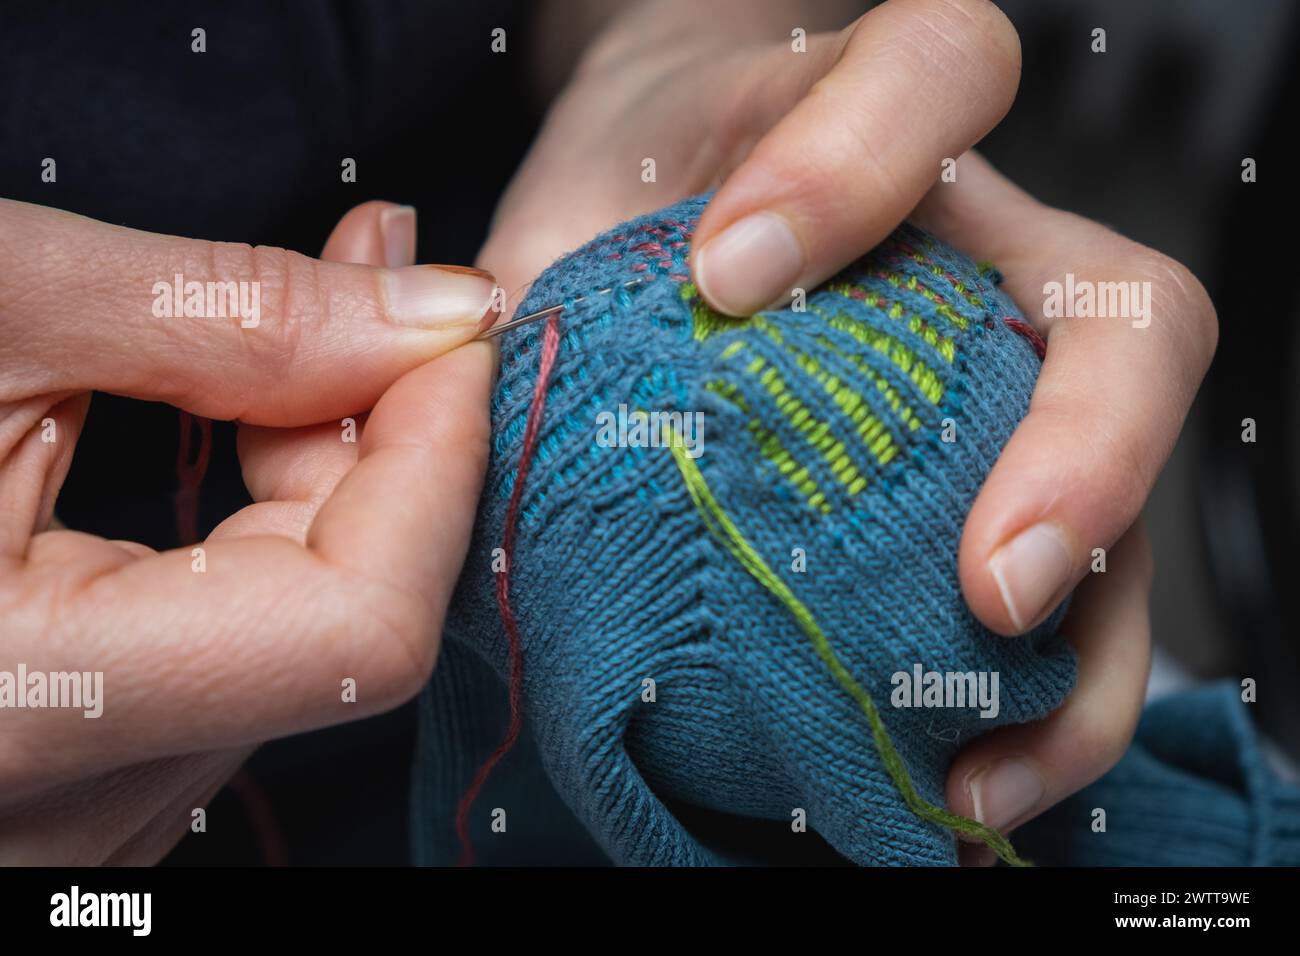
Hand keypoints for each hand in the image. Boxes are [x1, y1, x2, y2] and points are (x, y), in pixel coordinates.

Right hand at [0, 198, 496, 862]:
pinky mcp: (66, 776)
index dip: (435, 462)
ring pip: (292, 646)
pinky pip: (229, 659)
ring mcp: (63, 816)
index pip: (358, 628)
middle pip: (339, 630)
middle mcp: (49, 812)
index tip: (450, 327)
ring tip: (297, 335)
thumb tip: (433, 310)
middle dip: (384, 441)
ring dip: (327, 479)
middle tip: (377, 287)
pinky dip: (264, 534)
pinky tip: (241, 431)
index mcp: (7, 712)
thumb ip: (226, 316)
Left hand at [492, 0, 1216, 854]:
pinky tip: (953, 782)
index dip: (854, 168)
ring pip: (1133, 489)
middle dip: (1085, 455)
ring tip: (976, 771)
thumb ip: (541, 278)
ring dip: (1086, 646)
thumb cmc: (639, 197)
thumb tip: (466, 412)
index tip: (727, 275)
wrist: (671, 210)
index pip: (933, 75)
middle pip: (1134, 316)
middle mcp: (992, 255)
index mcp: (884, 133)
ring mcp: (1017, 379)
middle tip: (989, 587)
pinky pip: (1080, 596)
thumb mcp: (580, 207)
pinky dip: (1038, 704)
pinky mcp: (1005, 485)